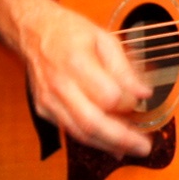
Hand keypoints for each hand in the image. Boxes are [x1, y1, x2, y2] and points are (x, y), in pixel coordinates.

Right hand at [15, 0, 153, 157]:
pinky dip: (93, 141)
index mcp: (77, 61)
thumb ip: (124, 68)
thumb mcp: (103, 39)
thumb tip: (144, 93)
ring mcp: (49, 100)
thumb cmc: (70, 32)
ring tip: (132, 148)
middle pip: (92, 122)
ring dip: (109, 145)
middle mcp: (60, 84)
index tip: (143, 101)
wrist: (33, 31)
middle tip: (145, 146)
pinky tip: (112, 144)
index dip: (129, 103)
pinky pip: (71, 131)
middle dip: (121, 138)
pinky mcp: (44, 110)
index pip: (108, 96)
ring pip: (80, 133)